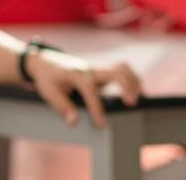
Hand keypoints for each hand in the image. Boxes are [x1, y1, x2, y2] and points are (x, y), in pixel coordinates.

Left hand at [27, 51, 141, 127]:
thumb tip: (74, 122)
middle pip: (115, 71)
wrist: (47, 62)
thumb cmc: (48, 78)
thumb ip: (62, 107)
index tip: (102, 124)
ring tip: (139, 98)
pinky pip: (122, 70)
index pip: (90, 90)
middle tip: (131, 104)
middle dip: (126, 86)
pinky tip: (136, 92)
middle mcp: (91, 68)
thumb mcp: (49, 92)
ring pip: (122, 68)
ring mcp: (98, 67)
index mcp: (77, 74)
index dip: (97, 108)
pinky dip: (132, 79)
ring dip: (133, 81)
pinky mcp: (103, 70)